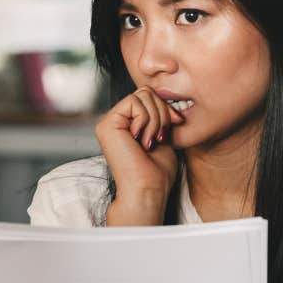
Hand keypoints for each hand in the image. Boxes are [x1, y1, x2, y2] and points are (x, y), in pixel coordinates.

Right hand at [95, 87, 184, 225]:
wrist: (148, 190)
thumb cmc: (157, 172)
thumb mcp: (163, 135)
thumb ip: (160, 115)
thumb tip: (166, 94)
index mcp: (127, 125)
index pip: (149, 97)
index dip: (166, 108)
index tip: (175, 125)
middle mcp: (115, 122)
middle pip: (146, 92)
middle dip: (162, 112)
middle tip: (161, 137)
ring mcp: (109, 122)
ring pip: (142, 95)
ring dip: (156, 119)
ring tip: (151, 141)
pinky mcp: (107, 124)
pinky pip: (134, 102)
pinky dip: (146, 120)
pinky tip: (142, 140)